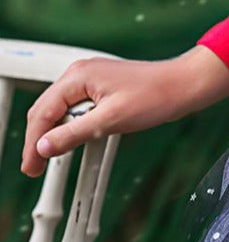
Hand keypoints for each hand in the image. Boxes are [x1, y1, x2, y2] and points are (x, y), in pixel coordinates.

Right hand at [21, 46, 228, 178]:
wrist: (185, 85)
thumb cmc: (156, 96)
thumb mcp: (111, 120)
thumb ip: (74, 134)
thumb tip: (44, 147)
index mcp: (78, 76)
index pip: (42, 112)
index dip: (33, 143)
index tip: (30, 166)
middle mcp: (80, 74)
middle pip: (45, 110)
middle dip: (38, 139)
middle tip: (34, 168)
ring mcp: (90, 80)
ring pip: (59, 110)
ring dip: (52, 133)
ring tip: (47, 159)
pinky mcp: (101, 88)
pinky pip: (75, 108)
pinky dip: (68, 126)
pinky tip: (68, 142)